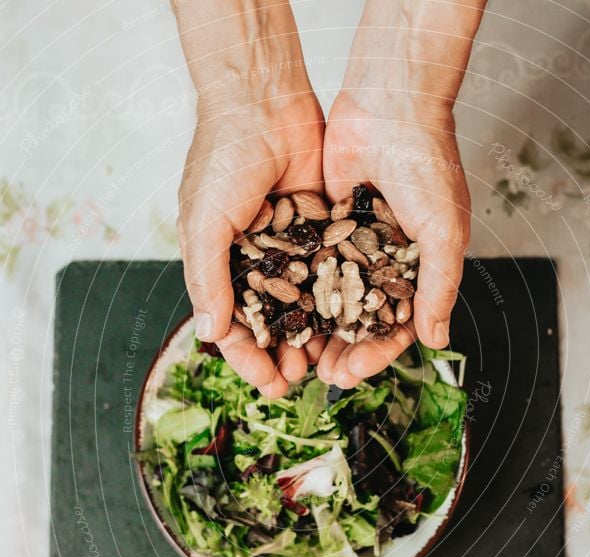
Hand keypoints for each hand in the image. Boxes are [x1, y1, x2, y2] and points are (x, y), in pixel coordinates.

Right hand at [174, 1, 325, 397]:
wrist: (263, 102)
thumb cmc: (221, 159)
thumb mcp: (205, 221)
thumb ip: (208, 278)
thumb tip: (209, 333)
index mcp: (219, 265)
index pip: (232, 326)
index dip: (249, 359)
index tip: (269, 386)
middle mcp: (254, 263)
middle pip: (270, 324)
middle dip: (283, 356)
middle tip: (300, 381)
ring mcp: (289, 250)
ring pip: (303, 307)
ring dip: (312, 337)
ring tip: (326, 364)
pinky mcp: (320, 232)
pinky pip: (329, 275)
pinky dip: (337, 301)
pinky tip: (350, 325)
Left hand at [317, 96, 469, 389]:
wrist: (390, 105)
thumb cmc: (428, 164)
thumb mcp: (443, 232)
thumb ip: (439, 287)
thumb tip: (435, 340)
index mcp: (418, 270)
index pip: (397, 327)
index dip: (377, 353)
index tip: (354, 371)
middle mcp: (384, 264)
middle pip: (361, 322)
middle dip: (345, 351)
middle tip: (324, 375)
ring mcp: (352, 247)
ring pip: (332, 301)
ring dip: (318, 331)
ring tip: (300, 357)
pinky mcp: (323, 226)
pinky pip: (309, 267)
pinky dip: (298, 292)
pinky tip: (282, 314)